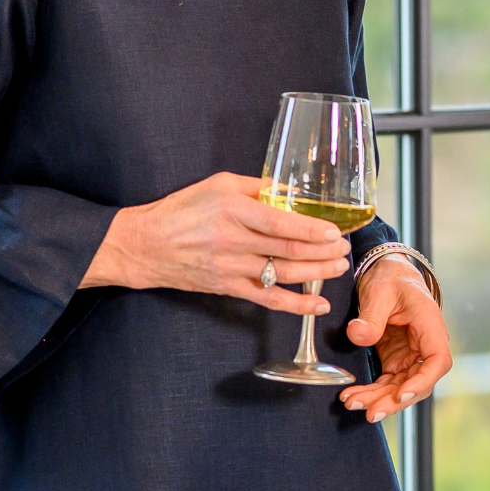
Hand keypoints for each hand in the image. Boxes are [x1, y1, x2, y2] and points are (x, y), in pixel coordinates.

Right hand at [79, 173, 350, 315]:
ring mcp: (231, 267)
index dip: (311, 229)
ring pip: (283, 274)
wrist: (144, 245)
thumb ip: (254, 186)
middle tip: (344, 249)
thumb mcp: (215, 185)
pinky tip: (318, 305)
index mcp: (231, 209)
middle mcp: (233, 240)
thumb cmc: (179, 211)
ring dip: (316, 273)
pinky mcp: (228, 287)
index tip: (334, 231)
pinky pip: (267, 298)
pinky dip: (295, 305)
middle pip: (287, 249)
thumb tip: (288, 190)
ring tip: (339, 268)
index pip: (279, 222)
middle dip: (322, 251)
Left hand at [340, 259, 452, 421]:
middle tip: (369, 411)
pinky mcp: (396, 360)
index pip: (438, 360)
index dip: (423, 381)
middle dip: (393, 400)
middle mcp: (426, 345)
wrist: (387, 274)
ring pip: (400, 387)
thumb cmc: (390, 278)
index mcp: (430, 325)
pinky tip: (352, 396)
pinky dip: (371, 392)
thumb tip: (358, 335)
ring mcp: (411, 356)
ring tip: (351, 403)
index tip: (402, 394)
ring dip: (378, 399)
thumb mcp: (379, 291)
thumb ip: (371, 315)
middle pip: (417, 382)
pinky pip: (387, 383)